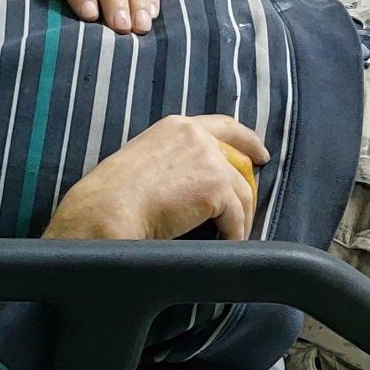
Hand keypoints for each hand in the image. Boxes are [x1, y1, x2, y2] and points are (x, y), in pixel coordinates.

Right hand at [42, 115, 269, 241]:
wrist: (109, 208)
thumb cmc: (113, 192)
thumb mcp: (144, 158)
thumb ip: (172, 158)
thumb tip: (190, 180)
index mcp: (177, 127)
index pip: (224, 126)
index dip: (247, 140)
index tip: (260, 153)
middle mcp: (197, 137)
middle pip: (239, 160)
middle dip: (251, 182)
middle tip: (252, 203)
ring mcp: (210, 161)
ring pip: (242, 192)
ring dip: (241, 216)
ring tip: (233, 234)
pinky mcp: (216, 189)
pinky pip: (236, 217)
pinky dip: (234, 233)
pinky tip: (226, 243)